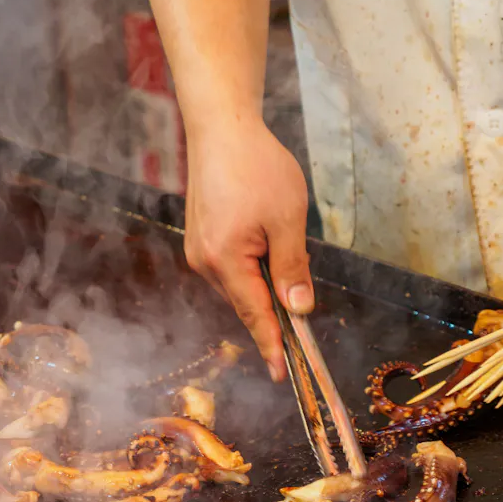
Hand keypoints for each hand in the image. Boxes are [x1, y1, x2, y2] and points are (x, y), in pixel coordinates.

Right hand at [184, 117, 312, 380]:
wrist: (221, 128)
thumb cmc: (256, 166)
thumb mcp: (288, 219)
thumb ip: (293, 268)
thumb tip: (299, 309)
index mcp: (225, 260)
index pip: (255, 315)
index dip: (271, 345)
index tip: (281, 373)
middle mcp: (204, 262)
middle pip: (247, 303)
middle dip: (275, 309)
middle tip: (303, 310)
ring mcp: (199, 250)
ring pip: (240, 286)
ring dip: (264, 283)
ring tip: (281, 243)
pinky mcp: (200, 239)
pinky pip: (231, 269)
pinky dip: (251, 269)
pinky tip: (265, 244)